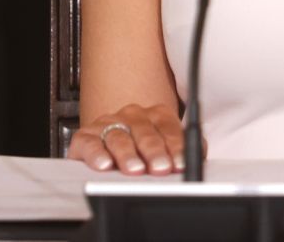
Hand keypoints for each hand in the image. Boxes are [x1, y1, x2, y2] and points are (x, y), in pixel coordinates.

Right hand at [68, 103, 185, 174]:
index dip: (176, 147)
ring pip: (119, 137)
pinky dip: (97, 154)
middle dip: (154, 152)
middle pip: (146, 132)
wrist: (105, 142)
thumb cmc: (140, 147)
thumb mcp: (164, 147)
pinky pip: (90, 143)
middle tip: (160, 168)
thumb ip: (181, 150)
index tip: (179, 164)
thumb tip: (198, 158)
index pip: (169, 128)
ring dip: (128, 155)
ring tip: (135, 170)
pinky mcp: (85, 136)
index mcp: (156, 114)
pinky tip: (104, 165)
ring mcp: (108, 123)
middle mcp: (132, 115)